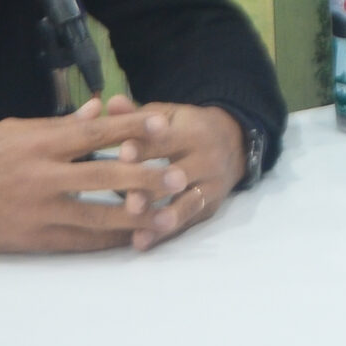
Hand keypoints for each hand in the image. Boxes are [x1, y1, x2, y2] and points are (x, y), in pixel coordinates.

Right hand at [0, 95, 185, 252]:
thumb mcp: (13, 130)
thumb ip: (60, 124)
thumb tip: (100, 110)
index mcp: (39, 143)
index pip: (95, 131)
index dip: (132, 126)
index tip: (164, 122)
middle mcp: (43, 176)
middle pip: (105, 174)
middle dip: (145, 175)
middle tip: (177, 175)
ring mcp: (39, 210)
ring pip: (97, 213)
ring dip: (135, 214)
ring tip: (165, 214)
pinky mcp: (33, 238)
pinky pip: (79, 240)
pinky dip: (107, 239)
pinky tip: (131, 238)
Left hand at [108, 102, 246, 251]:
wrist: (234, 143)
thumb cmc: (187, 128)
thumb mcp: (167, 116)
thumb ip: (138, 116)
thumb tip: (111, 103)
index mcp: (192, 131)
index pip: (166, 140)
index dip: (145, 147)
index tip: (123, 155)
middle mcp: (207, 159)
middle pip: (178, 175)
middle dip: (153, 188)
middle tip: (130, 202)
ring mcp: (211, 186)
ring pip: (187, 203)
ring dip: (166, 216)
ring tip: (144, 228)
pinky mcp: (209, 207)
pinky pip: (187, 222)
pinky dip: (164, 235)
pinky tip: (142, 243)